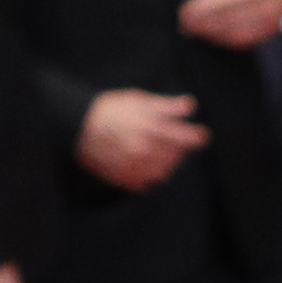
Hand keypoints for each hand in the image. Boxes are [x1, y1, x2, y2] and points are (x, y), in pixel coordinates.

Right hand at [76, 89, 209, 191]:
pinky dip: (152, 174)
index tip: (203, 136)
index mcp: (150, 128)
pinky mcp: (125, 178)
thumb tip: (190, 105)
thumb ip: (166, 105)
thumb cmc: (111, 110)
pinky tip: (147, 164)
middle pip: (177, 156)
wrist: (79, 127)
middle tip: (177, 140)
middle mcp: (145, 150)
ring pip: (165, 171)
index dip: (197, 136)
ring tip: (161, 151)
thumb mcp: (139, 100)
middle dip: (181, 148)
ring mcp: (135, 166)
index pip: (184, 137)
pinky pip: (148, 182)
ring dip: (169, 162)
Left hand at [176, 0, 281, 50]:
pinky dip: (227, 40)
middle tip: (185, 24)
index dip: (204, 7)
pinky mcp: (272, 32)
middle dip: (205, 22)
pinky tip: (213, 37)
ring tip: (195, 31)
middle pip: (231, 17)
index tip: (185, 12)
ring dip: (213, 33)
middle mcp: (270, 2)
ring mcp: (273, 19)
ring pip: (238, 31)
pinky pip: (247, 40)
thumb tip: (199, 0)